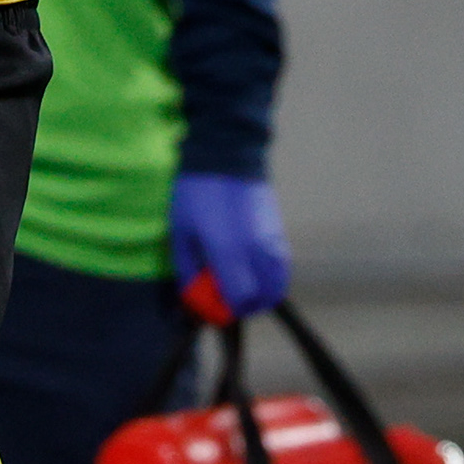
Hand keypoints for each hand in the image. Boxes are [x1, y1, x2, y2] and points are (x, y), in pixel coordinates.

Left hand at [171, 172, 289, 320]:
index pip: (240, 299)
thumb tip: (194, 295)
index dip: (226, 309)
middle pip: (264, 297)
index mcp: (228, 252)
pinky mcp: (280, 231)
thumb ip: (188, 269)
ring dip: (262, 292)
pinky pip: (282, 266)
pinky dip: (272, 277)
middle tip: (227, 296)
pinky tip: (254, 269)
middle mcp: (256, 251)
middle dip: (246, 304)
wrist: (227, 154)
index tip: (212, 303)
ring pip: (278, 283)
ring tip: (243, 283)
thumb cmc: (196, 193)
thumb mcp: (181, 232)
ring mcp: (272, 241)